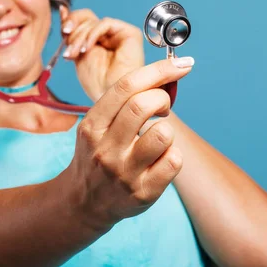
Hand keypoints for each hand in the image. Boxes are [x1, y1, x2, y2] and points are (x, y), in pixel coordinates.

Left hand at [60, 8, 144, 101]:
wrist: (111, 97)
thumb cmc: (97, 83)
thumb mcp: (76, 53)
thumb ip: (70, 33)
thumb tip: (62, 9)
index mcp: (96, 38)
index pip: (82, 19)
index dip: (71, 21)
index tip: (63, 31)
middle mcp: (108, 34)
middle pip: (86, 17)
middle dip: (73, 33)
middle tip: (69, 52)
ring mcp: (119, 33)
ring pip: (93, 21)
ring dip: (80, 37)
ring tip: (76, 54)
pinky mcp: (130, 33)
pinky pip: (105, 23)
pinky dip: (92, 34)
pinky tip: (87, 49)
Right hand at [66, 57, 194, 229]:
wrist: (84, 202)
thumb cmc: (99, 153)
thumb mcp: (98, 125)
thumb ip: (124, 101)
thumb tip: (169, 72)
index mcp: (93, 125)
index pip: (126, 86)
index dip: (159, 69)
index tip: (182, 64)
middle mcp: (105, 148)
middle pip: (143, 104)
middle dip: (162, 98)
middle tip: (162, 107)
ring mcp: (123, 172)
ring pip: (164, 133)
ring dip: (167, 131)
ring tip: (157, 140)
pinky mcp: (143, 192)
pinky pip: (174, 161)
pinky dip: (172, 156)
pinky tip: (159, 161)